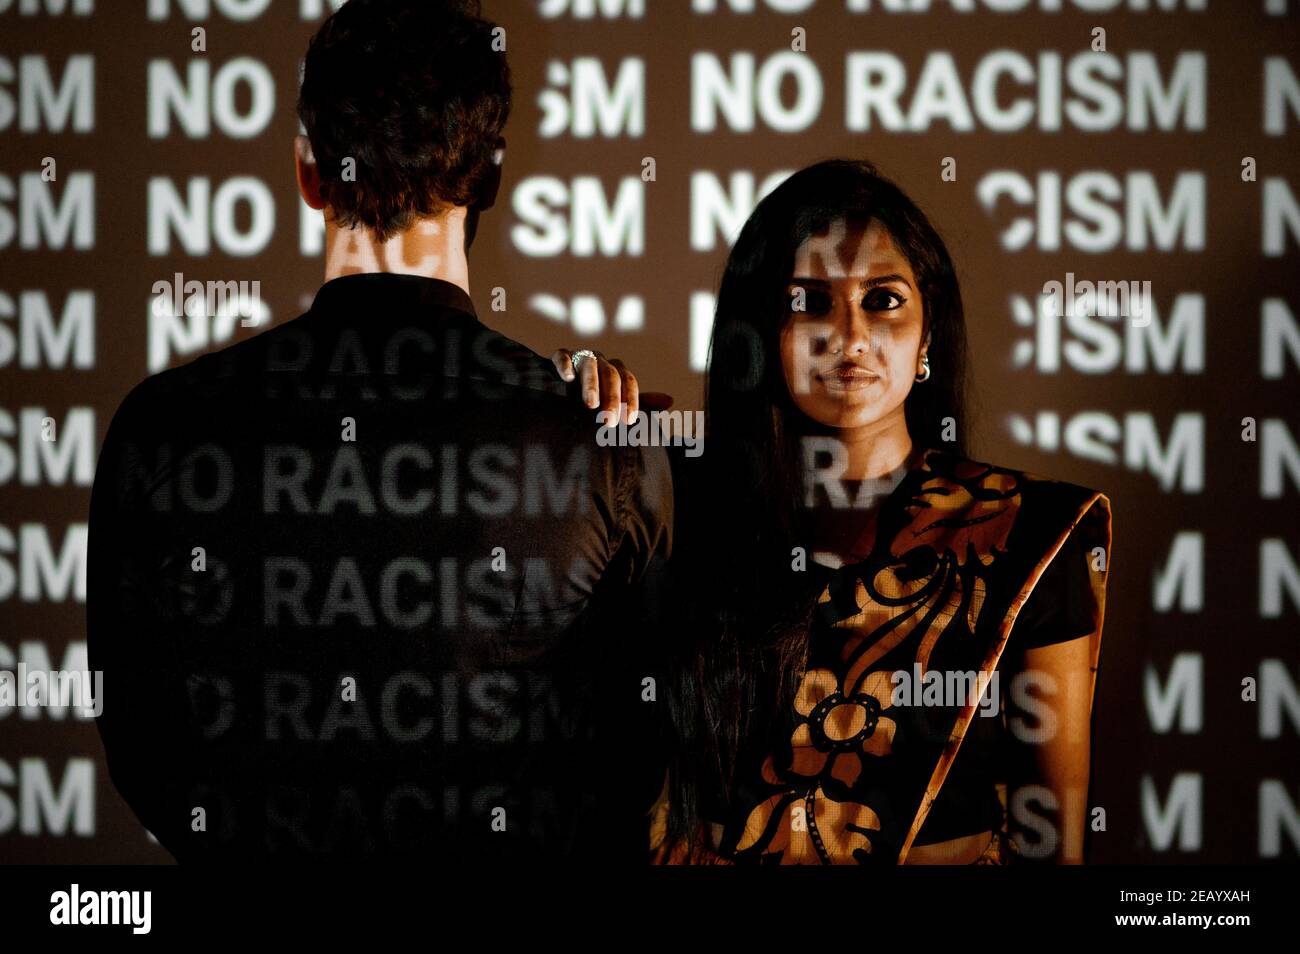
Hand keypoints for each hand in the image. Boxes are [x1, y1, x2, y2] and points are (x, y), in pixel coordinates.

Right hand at [550, 348, 673, 423]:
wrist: (564, 388)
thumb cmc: (597, 398)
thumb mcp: (619, 401)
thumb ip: (643, 402)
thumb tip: (670, 401)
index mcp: (617, 370)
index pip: (629, 381)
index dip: (631, 400)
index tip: (629, 420)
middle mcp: (602, 361)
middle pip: (611, 375)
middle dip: (612, 399)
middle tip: (609, 422)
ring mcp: (581, 357)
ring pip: (589, 365)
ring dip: (591, 385)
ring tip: (591, 405)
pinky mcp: (562, 356)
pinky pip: (563, 355)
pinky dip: (565, 365)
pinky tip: (567, 378)